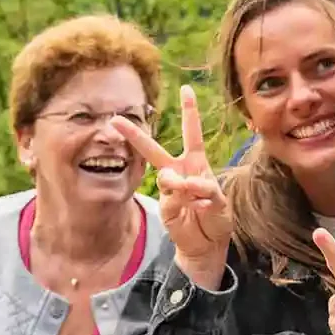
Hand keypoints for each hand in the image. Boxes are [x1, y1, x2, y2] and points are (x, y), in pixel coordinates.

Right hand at [115, 85, 232, 289]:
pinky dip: (189, 201)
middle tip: (115, 120)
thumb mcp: (219, 201)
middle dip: (135, 135)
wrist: (207, 245)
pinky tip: (199, 207)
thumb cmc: (215, 218)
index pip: (192, 134)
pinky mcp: (166, 206)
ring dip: (183, 184)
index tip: (185, 89)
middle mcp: (180, 172)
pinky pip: (174, 197)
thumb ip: (204, 189)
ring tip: (198, 197)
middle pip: (154, 150)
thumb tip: (182, 183)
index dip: (189, 111)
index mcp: (196, 164)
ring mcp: (170, 189)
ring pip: (167, 176)